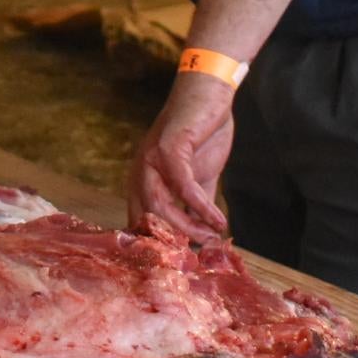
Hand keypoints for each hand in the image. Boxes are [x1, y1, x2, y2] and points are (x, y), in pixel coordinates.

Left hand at [125, 69, 235, 240]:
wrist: (209, 94)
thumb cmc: (202, 134)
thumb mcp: (199, 177)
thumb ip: (196, 205)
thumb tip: (203, 238)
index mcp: (142, 178)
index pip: (140, 220)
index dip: (157, 244)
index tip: (179, 262)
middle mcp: (139, 170)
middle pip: (147, 219)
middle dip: (172, 241)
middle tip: (200, 255)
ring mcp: (151, 158)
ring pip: (161, 206)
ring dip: (188, 228)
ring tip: (212, 238)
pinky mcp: (169, 148)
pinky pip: (184, 187)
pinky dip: (201, 207)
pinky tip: (218, 219)